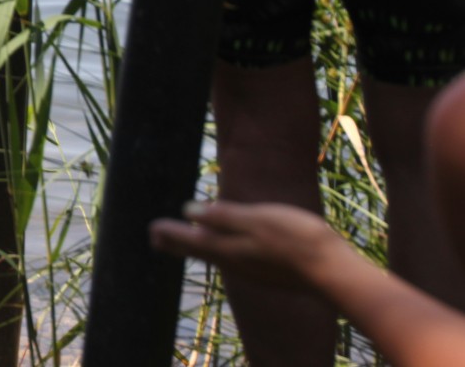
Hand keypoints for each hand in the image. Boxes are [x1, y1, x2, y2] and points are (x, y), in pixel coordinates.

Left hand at [150, 201, 352, 291]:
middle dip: (176, 242)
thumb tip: (187, 212)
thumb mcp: (257, 219)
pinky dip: (220, 250)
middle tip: (157, 237)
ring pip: (216, 256)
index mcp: (227, 248)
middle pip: (199, 251)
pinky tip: (227, 248)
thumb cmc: (296, 239)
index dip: (169, 233)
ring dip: (197, 246)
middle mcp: (235, 263)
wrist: (334, 273)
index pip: (188, 240)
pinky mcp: (269, 272)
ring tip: (187, 239)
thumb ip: (223, 217)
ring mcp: (253, 270)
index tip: (152, 228)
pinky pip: (234, 260)